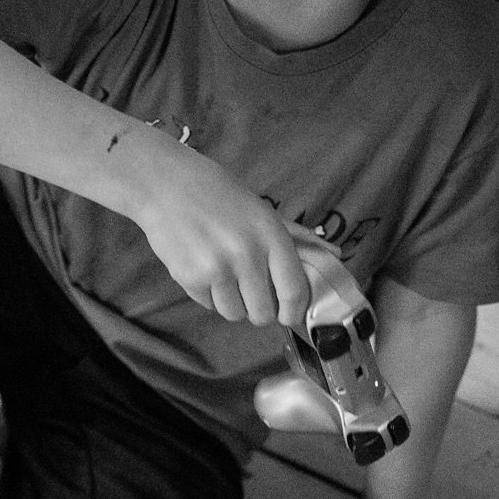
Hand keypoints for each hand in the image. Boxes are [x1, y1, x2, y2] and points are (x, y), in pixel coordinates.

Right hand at [135, 150, 309, 327]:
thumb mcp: (261, 210)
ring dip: (231, 302)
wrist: (164, 184)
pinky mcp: (189, 278)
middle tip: (249, 292)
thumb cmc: (217, 193)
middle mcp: (247, 256)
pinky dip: (207, 294)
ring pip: (234, 314)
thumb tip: (334, 254)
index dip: (293, 311)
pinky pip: (208, 305)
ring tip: (222, 274)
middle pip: (264, 313)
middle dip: (259, 309)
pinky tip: (201, 266)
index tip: (288, 314)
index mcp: (271, 236)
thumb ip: (297, 237)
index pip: (295, 292)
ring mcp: (217, 269)